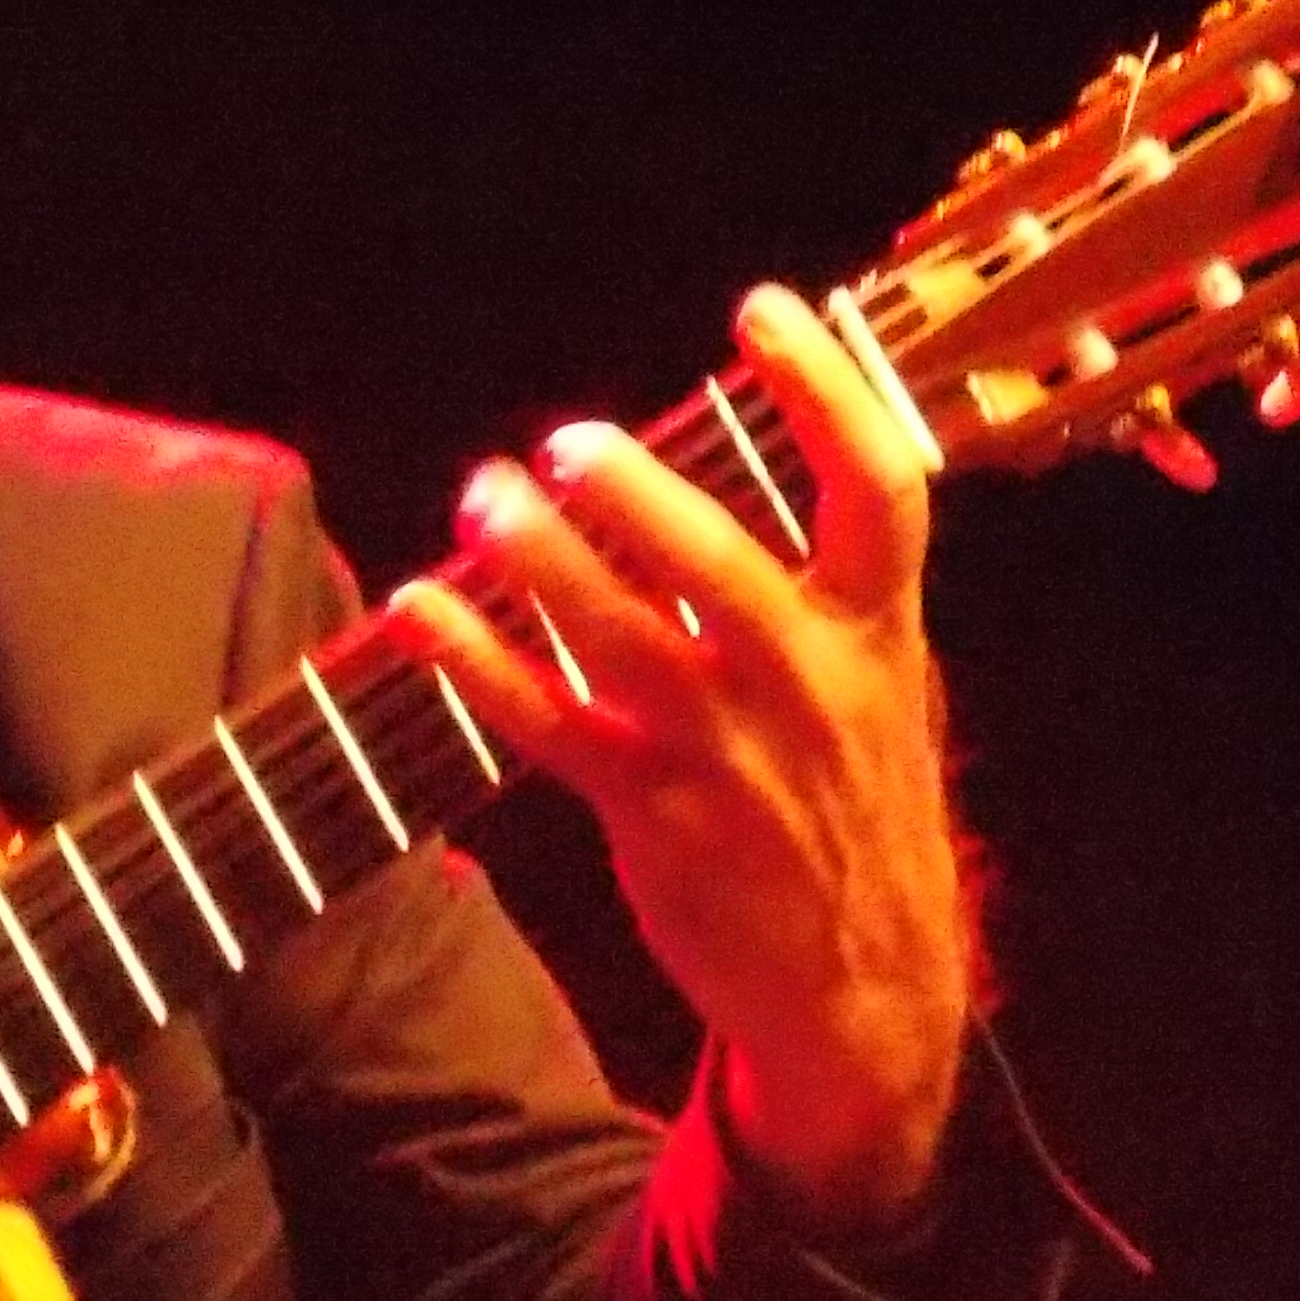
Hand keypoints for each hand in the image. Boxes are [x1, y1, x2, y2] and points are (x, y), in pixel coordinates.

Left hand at [392, 285, 975, 1235]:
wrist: (863, 991)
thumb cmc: (854, 814)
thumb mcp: (883, 695)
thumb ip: (825, 593)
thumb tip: (734, 473)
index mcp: (880, 637)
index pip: (881, 489)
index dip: (826, 388)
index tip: (763, 309)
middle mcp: (805, 686)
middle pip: (719, 562)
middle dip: (637, 491)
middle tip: (567, 442)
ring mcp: (725, 755)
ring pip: (620, 638)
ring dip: (538, 562)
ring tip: (481, 498)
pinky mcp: (650, 814)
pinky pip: (547, 725)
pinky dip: (474, 663)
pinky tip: (416, 608)